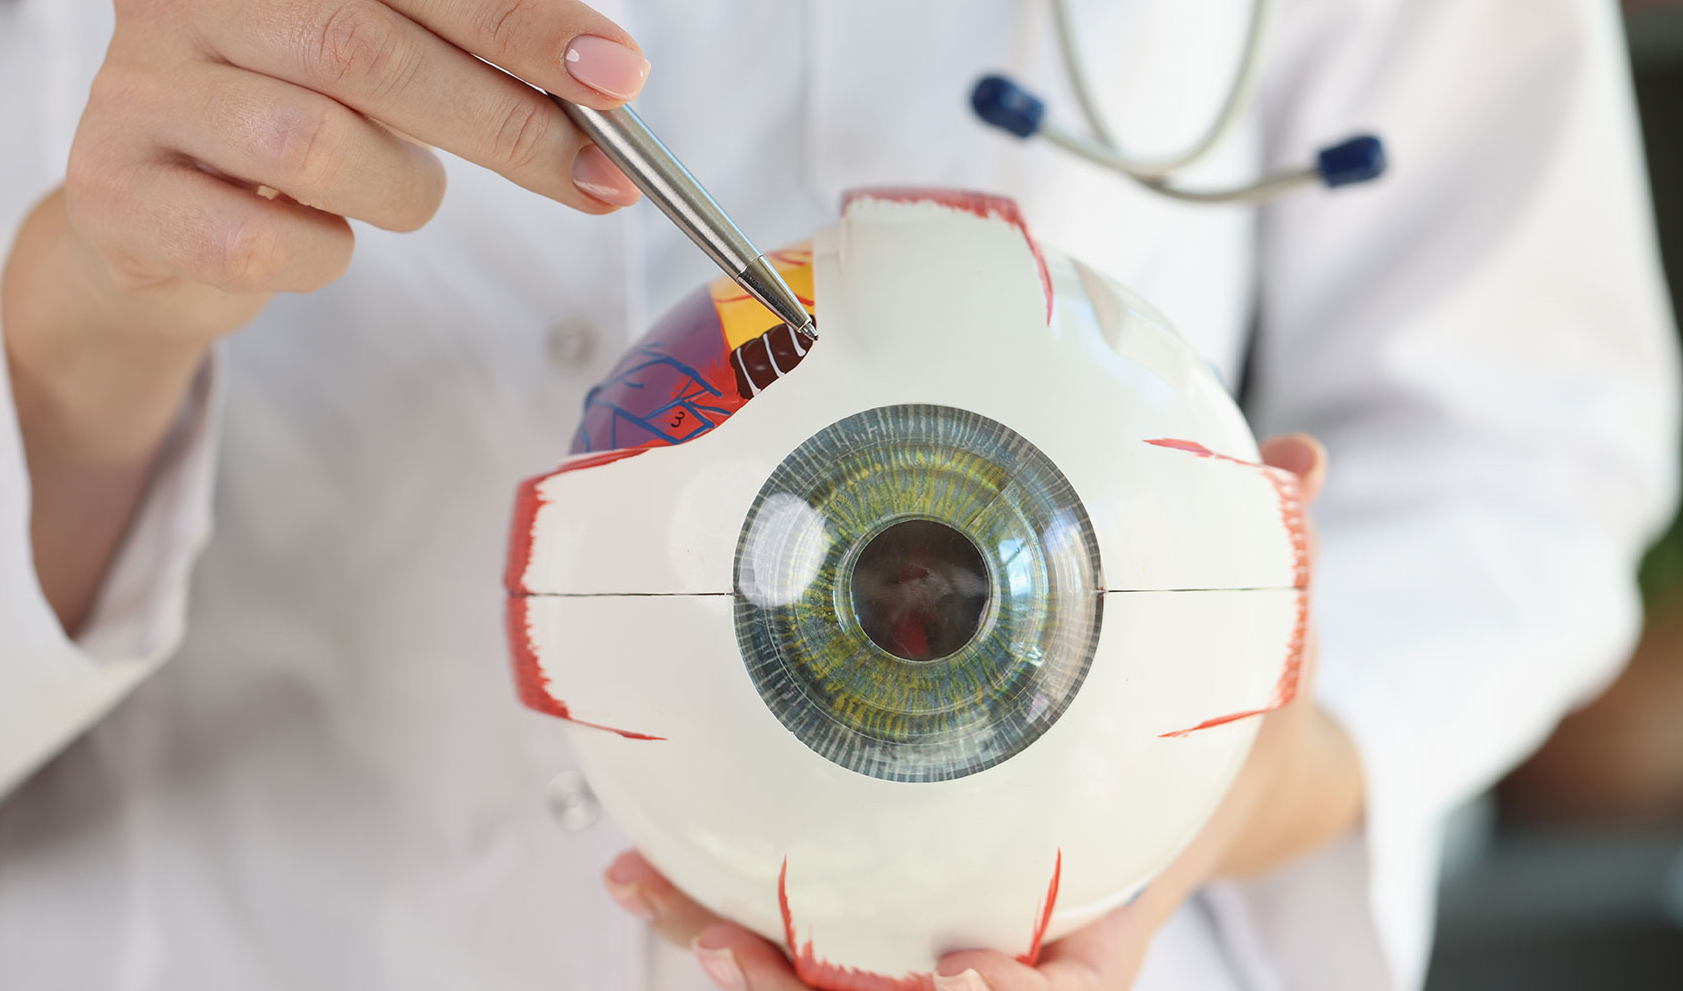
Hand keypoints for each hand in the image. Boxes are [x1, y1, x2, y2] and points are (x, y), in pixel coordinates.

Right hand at [3, 0, 648, 628]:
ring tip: (403, 195)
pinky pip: (260, 241)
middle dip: (504, 124)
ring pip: (314, 147)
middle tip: (595, 177)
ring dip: (400, 192)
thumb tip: (607, 82)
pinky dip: (322, 256)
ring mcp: (138, 90)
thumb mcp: (384, 65)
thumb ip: (474, 52)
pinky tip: (320, 236)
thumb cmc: (299, 122)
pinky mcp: (112, 190)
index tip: (618, 78)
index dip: (524, 25)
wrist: (158, 220)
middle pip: (366, 53)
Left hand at [601, 435, 1363, 990]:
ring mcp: (943, 919)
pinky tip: (641, 859)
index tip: (961, 979)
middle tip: (738, 948)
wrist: (1190, 779)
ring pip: (836, 973)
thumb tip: (1304, 463)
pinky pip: (799, 916)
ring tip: (654, 893)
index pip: (1075, 980)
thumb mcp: (1260, 654)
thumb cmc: (1218, 727)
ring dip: (740, 948)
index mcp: (1112, 897)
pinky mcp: (884, 894)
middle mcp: (1017, 930)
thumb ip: (1277, 571)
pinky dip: (718, 897)